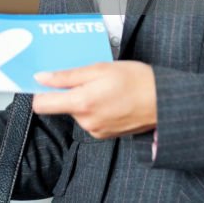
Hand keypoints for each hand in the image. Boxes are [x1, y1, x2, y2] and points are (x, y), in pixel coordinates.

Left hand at [31, 61, 156, 139]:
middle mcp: (86, 121)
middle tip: (91, 78)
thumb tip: (42, 77)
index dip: (40, 92)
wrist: (163, 101)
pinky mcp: (105, 134)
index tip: (46, 82)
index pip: (42, 105)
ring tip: (106, 88)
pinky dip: (96, 108)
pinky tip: (111, 99)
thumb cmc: (136, 80)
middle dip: (71, 91)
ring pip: (77, 111)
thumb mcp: (99, 69)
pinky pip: (90, 119)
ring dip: (85, 99)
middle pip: (62, 106)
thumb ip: (67, 75)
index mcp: (82, 103)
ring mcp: (96, 130)